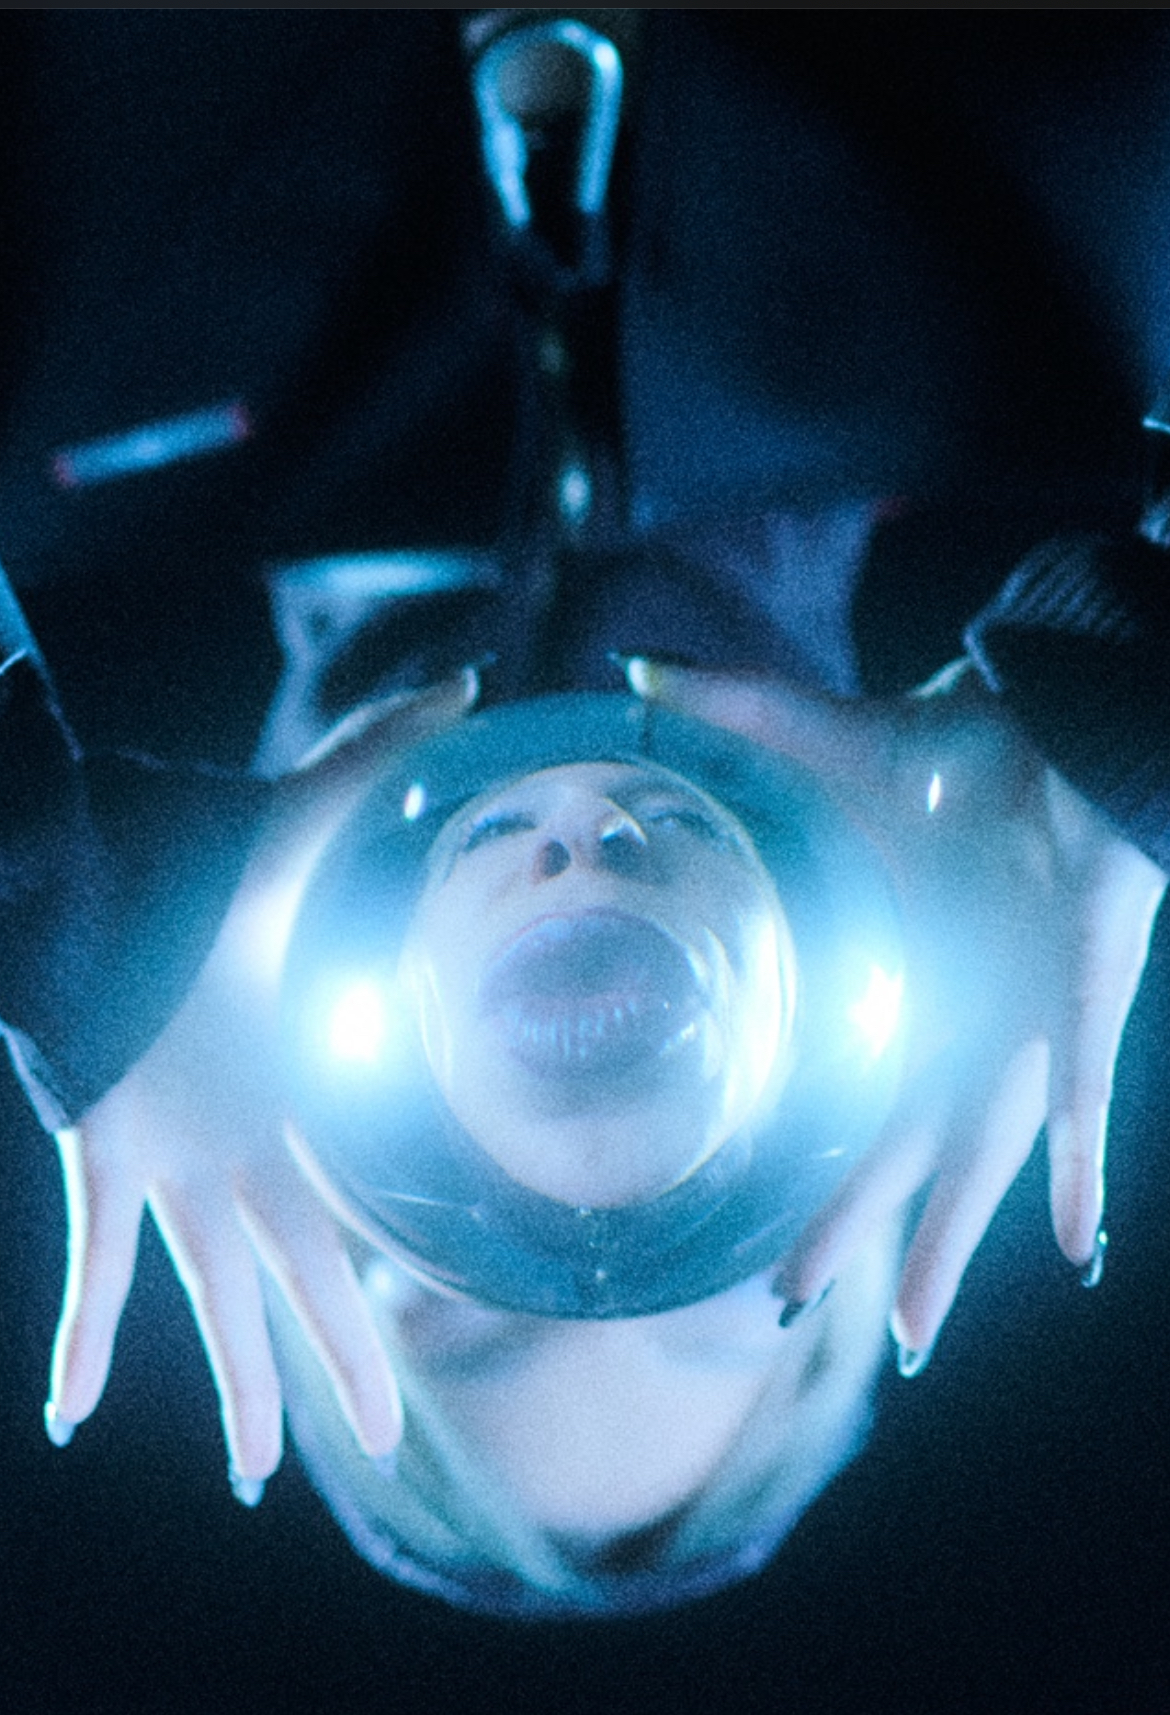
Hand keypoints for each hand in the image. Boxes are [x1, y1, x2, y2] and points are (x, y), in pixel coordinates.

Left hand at [45, 671, 476, 1496]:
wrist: (94, 874)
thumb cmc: (208, 858)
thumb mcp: (317, 821)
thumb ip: (390, 759)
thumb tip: (473, 686)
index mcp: (308, 1101)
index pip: (366, 1209)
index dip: (396, 1275)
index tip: (426, 1322)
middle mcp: (252, 1152)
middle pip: (306, 1284)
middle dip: (341, 1366)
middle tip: (380, 1446)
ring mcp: (181, 1163)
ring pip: (216, 1298)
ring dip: (236, 1384)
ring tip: (257, 1472)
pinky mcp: (108, 1155)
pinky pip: (96, 1264)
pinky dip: (83, 1336)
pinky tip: (69, 1413)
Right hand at [625, 657, 1166, 1369]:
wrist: (1056, 722)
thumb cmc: (956, 748)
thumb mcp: (827, 745)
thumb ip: (734, 713)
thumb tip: (635, 674)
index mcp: (903, 987)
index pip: (846, 1102)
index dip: (812, 1167)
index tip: (764, 1237)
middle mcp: (959, 1026)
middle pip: (897, 1157)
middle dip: (844, 1232)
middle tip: (783, 1306)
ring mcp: (1020, 1023)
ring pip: (981, 1161)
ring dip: (950, 1247)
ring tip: (907, 1337)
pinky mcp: (1078, 998)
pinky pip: (1078, 1099)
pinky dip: (1078, 1171)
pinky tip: (1081, 1247)